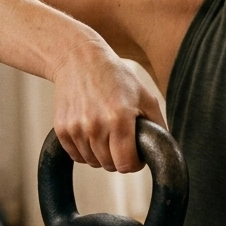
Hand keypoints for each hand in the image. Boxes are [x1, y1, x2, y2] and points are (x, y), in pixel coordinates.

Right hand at [50, 43, 166, 172]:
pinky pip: (76, 156)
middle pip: (110, 165)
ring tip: (106, 132)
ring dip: (101, 154)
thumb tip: (163, 151)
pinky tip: (91, 132)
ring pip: (92, 162)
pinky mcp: (62, 129)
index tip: (136, 154)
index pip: (126, 164)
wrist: (79, 60)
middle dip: (119, 157)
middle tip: (121, 140)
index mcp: (119, 118)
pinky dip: (85, 150)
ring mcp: (76, 128)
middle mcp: (95, 125)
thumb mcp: (145, 96)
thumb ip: (158, 125)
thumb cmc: (115, 76)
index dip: (135, 163)